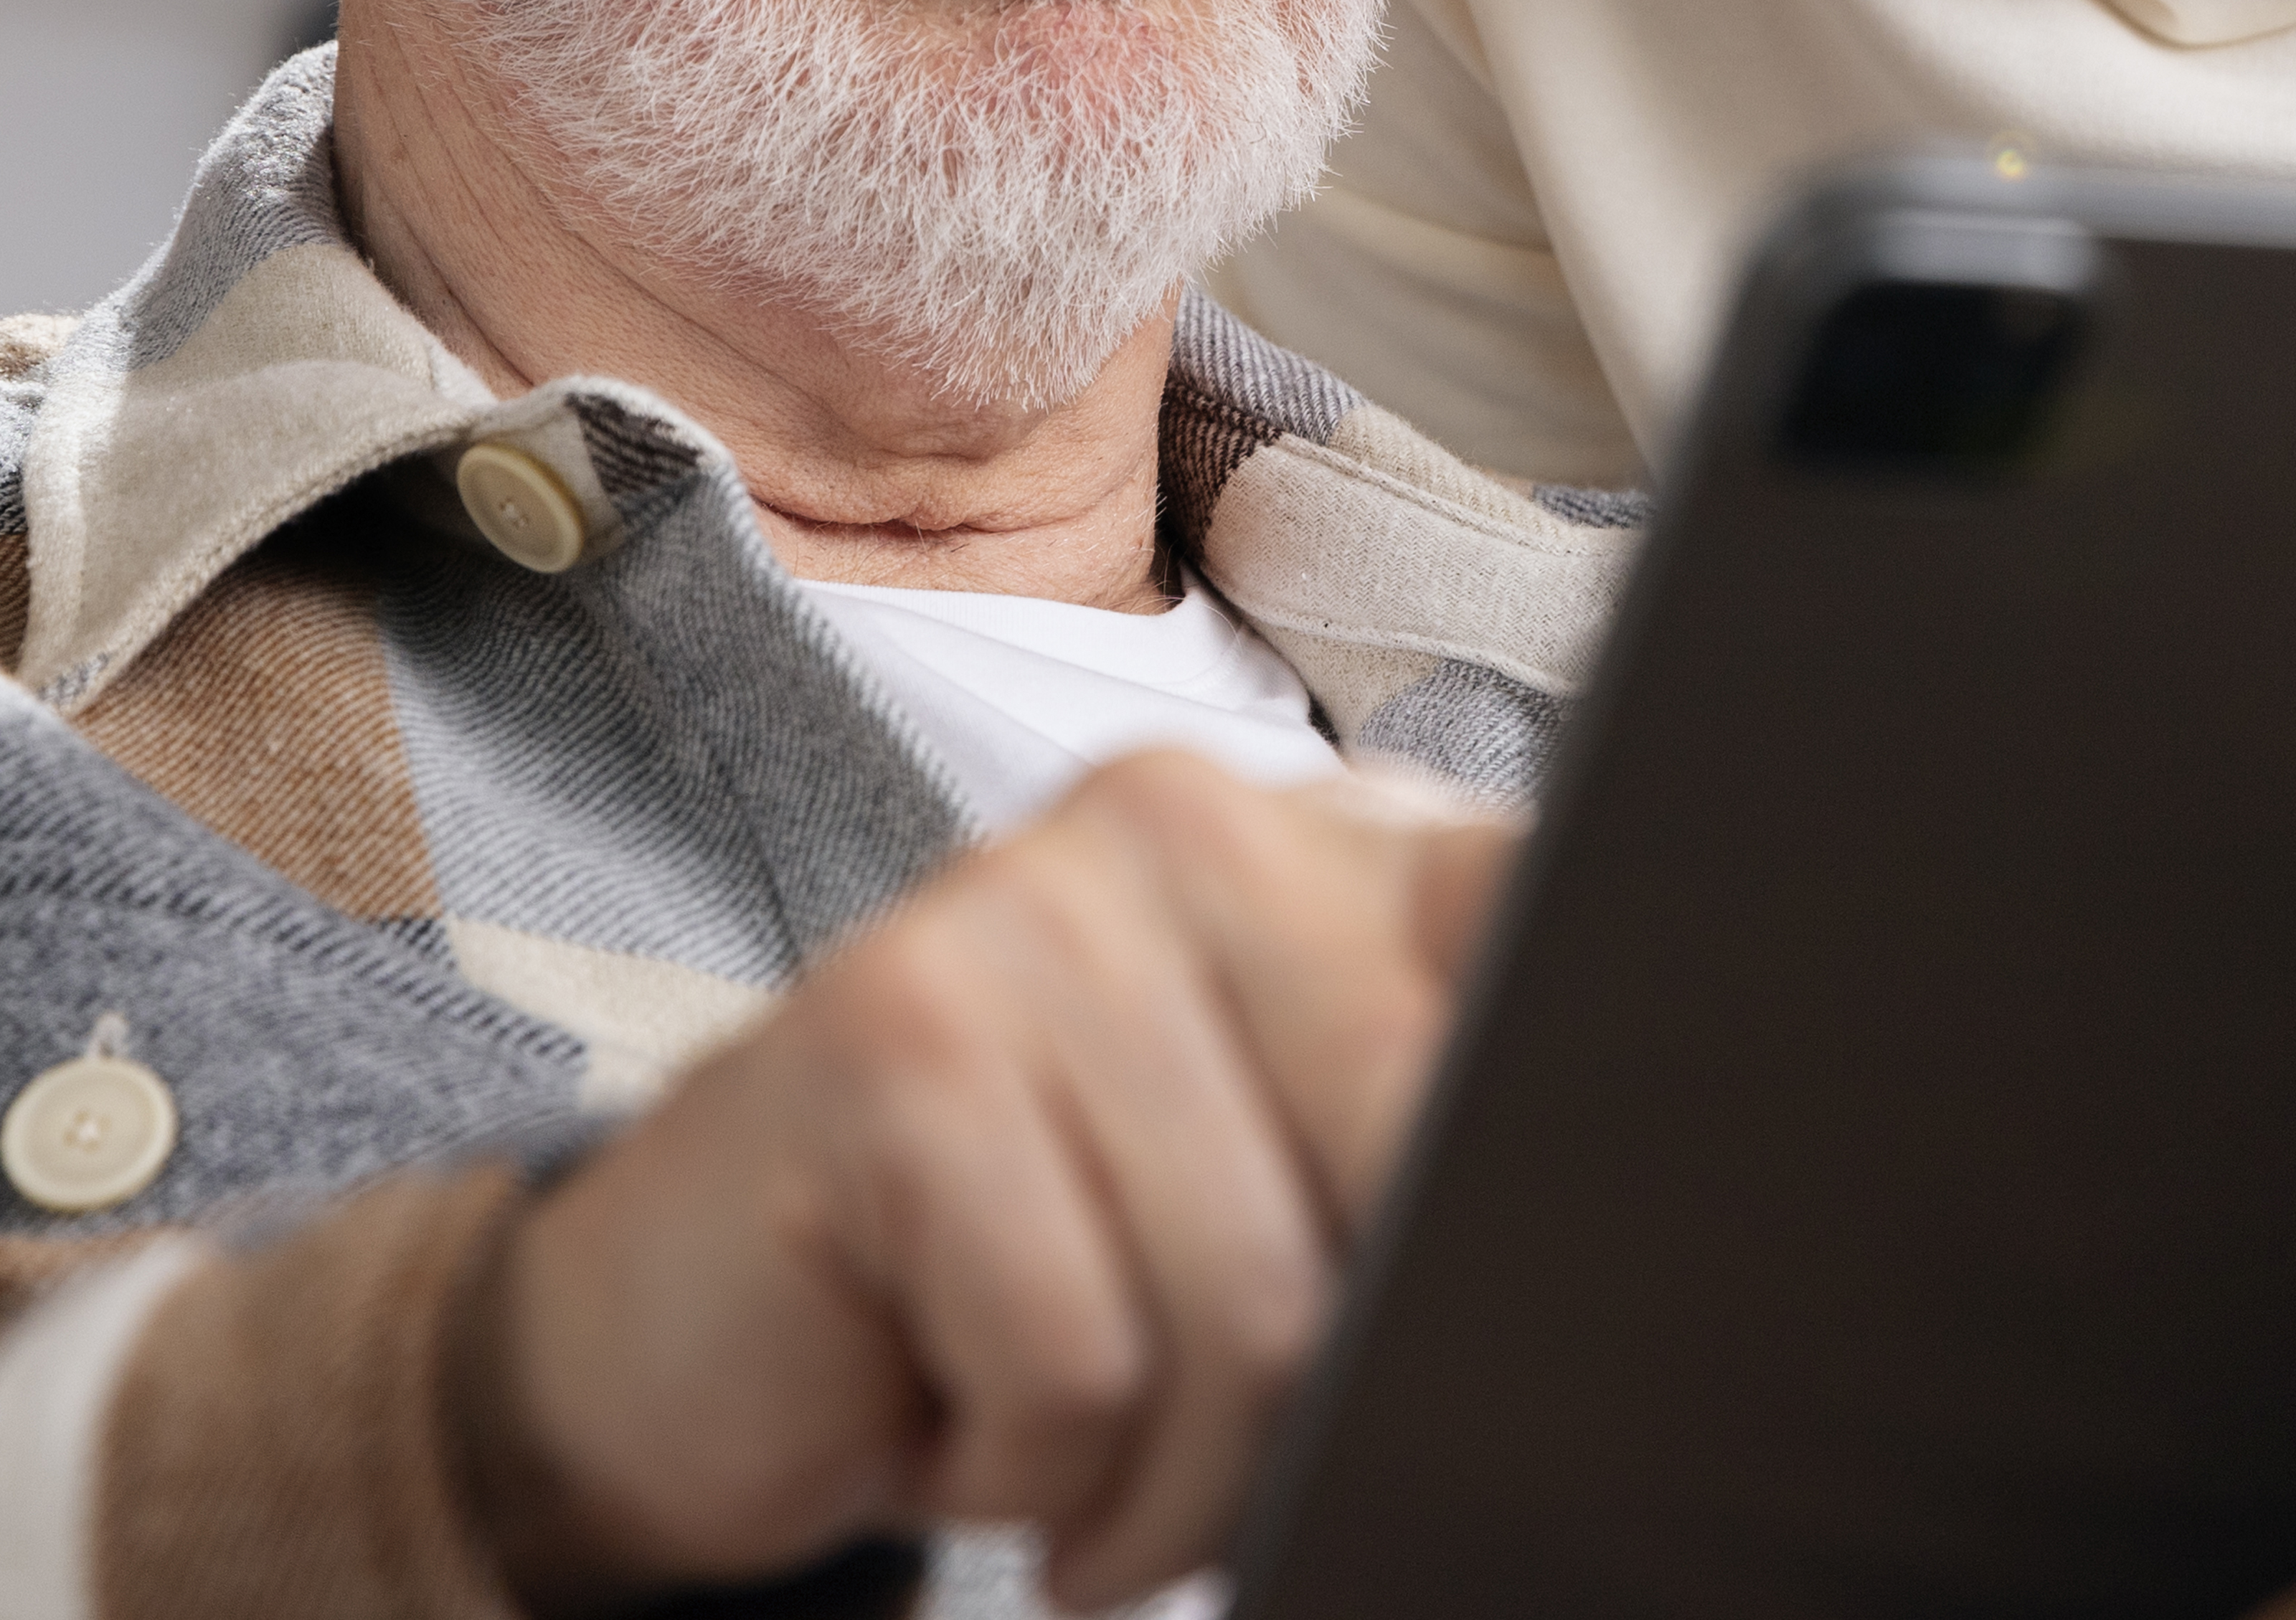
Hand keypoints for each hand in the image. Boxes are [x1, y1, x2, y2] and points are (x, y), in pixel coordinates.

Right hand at [476, 751, 1519, 1613]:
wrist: (693, 1329)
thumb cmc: (1030, 1266)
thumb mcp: (1272, 1192)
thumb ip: (1425, 1149)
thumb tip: (1602, 1246)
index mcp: (1322, 840)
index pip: (1540, 907)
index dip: (1577, 1085)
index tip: (1562, 1235)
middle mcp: (1189, 821)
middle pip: (1409, 1155)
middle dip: (1337, 1376)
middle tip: (1225, 1444)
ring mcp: (1027, 911)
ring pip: (1249, 1301)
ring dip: (1172, 1472)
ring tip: (1078, 1451)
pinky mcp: (891, 1046)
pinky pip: (1075, 1360)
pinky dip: (1026, 1467)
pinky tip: (953, 1420)